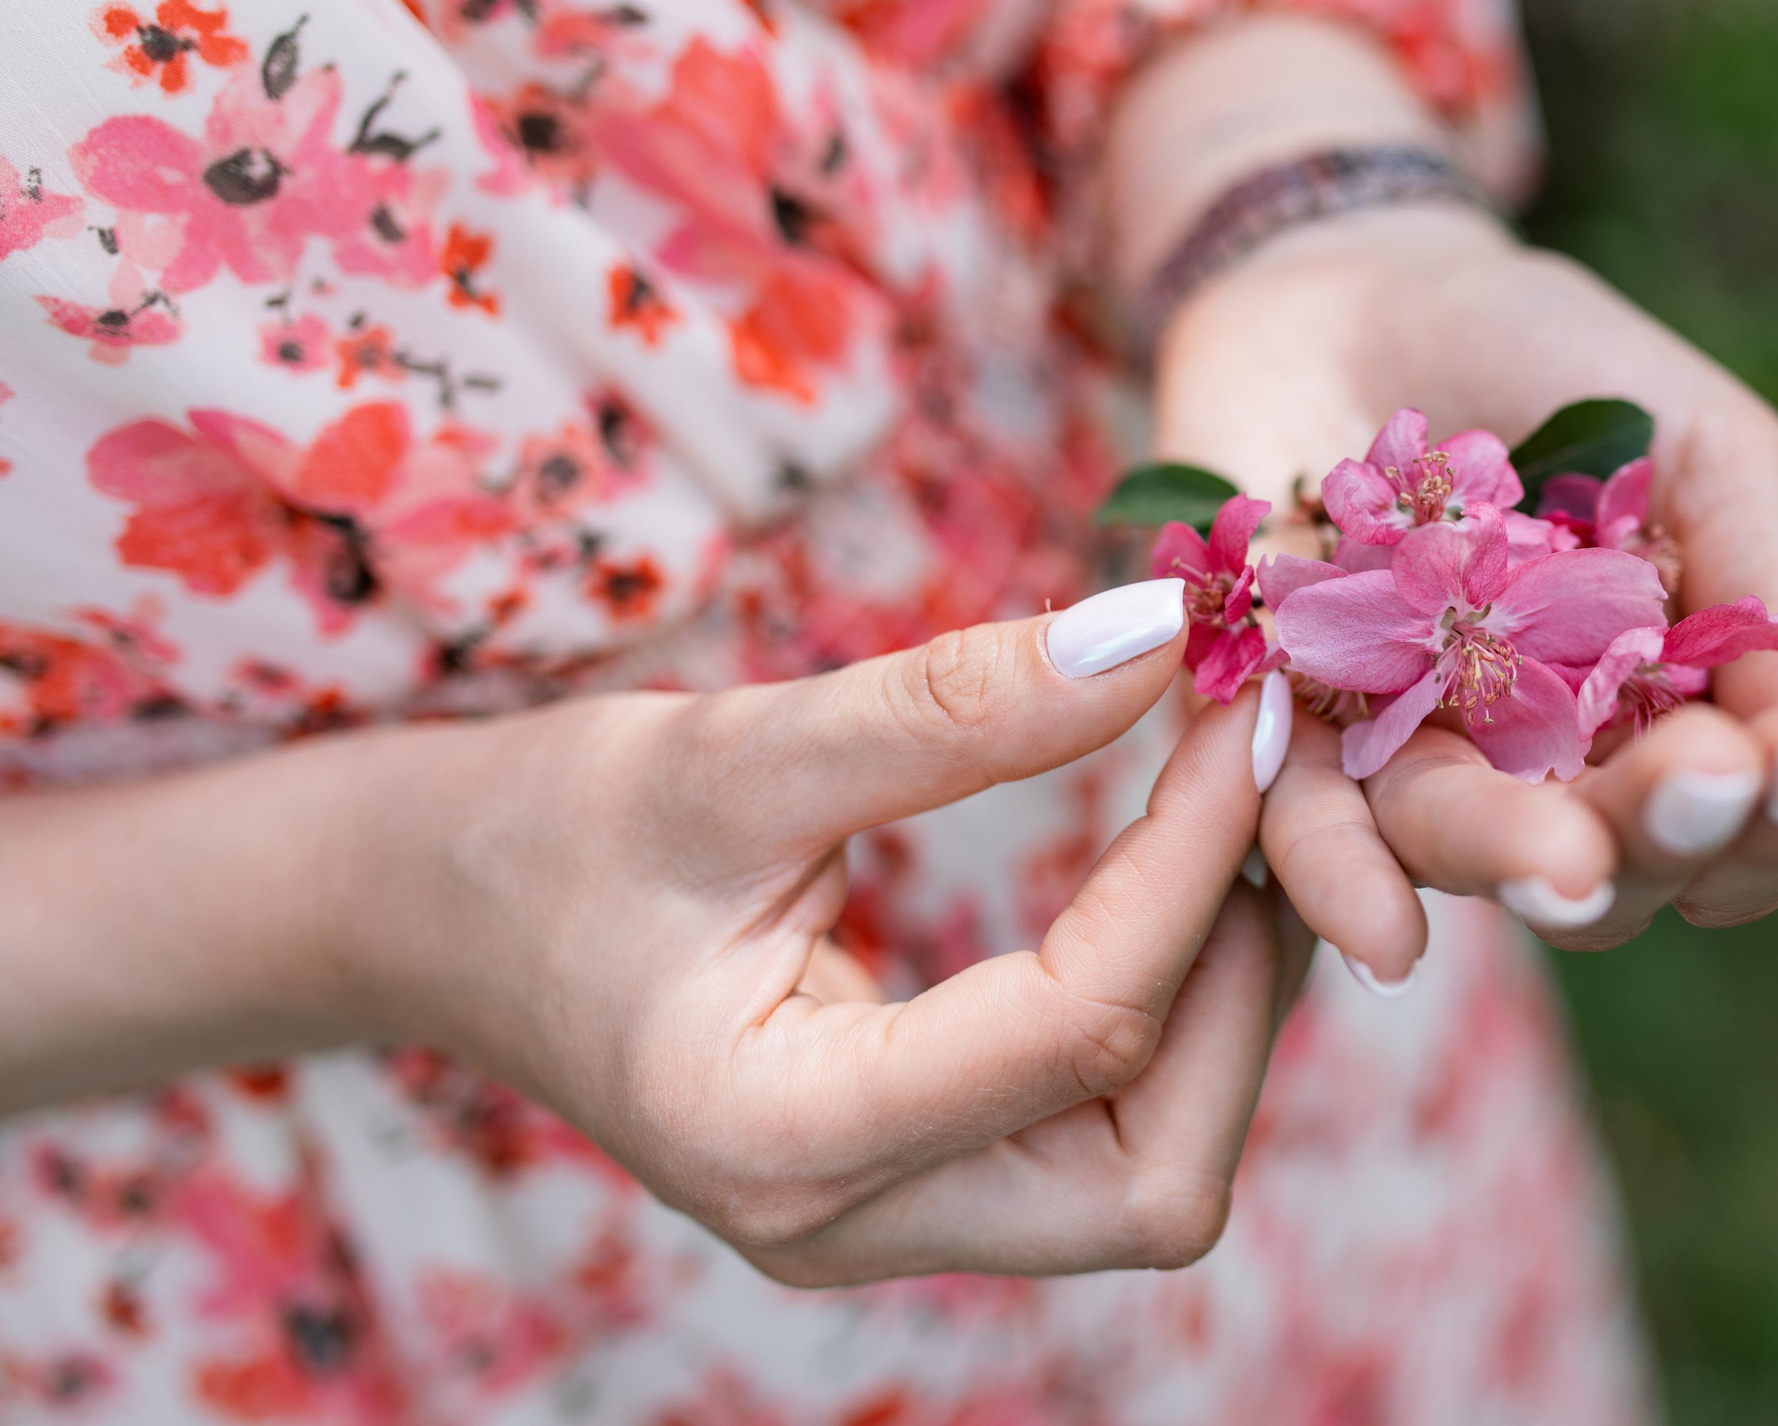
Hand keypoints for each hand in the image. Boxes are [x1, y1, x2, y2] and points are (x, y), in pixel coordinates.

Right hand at [336, 584, 1306, 1283]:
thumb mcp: (729, 751)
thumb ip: (943, 709)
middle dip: (1244, 980)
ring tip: (1234, 814)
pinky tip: (1179, 873)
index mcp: (778, 1137)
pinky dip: (1174, 1011)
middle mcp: (846, 1225)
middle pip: (1156, 1178)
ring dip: (1228, 999)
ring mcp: (889, 1223)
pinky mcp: (918, 1181)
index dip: (1194, 862)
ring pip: (1152, 1176)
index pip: (1080, 1032)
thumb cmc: (546, 829)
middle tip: (1265, 786)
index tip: (1244, 704)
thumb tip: (1156, 634)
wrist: (430, 916)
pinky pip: (1105, 1134)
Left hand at [1153, 203, 1777, 977]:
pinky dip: (1342, 883)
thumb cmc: (1558, 362)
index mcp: (1663, 716)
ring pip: (1466, 849)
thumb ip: (1777, 606)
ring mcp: (1404, 751)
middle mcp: (1538, 766)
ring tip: (1569, 868)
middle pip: (1611, 864)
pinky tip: (1387, 939)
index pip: (1733, 824)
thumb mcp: (1710, 449)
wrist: (1356, 278)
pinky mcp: (1275, 722)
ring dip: (1521, 861)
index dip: (1772, 820)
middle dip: (1662, 838)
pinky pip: (1305, 822)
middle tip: (1701, 789)